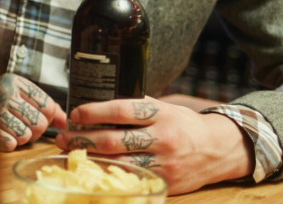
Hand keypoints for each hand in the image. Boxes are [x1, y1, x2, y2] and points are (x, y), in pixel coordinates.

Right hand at [0, 74, 65, 150]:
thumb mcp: (22, 95)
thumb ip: (47, 107)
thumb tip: (65, 122)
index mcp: (16, 82)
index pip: (48, 107)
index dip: (47, 116)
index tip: (37, 115)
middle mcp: (4, 93)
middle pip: (39, 123)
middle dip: (35, 129)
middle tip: (24, 125)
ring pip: (26, 135)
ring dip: (22, 137)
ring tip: (12, 129)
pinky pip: (10, 143)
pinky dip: (10, 143)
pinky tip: (5, 136)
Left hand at [54, 97, 253, 193]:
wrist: (219, 150)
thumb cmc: (184, 125)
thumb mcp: (165, 108)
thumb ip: (136, 106)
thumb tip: (98, 99)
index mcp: (161, 114)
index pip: (120, 110)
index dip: (93, 112)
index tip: (74, 113)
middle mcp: (163, 138)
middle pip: (113, 140)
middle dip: (82, 139)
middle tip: (62, 137)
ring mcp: (164, 163)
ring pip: (118, 162)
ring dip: (89, 158)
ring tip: (70, 151)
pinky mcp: (165, 182)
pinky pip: (130, 178)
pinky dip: (108, 173)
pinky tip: (92, 168)